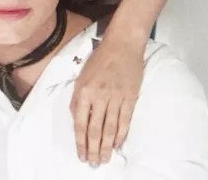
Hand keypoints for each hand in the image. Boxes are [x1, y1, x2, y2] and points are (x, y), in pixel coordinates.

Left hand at [70, 33, 144, 166]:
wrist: (122, 45)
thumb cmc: (100, 59)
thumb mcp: (81, 76)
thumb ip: (78, 98)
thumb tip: (77, 119)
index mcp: (84, 91)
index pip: (80, 123)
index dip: (80, 141)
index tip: (81, 155)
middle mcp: (99, 96)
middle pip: (95, 129)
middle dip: (93, 149)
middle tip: (93, 163)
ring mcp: (116, 97)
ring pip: (110, 128)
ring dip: (107, 146)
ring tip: (105, 159)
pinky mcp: (130, 97)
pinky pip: (125, 120)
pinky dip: (121, 134)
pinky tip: (117, 144)